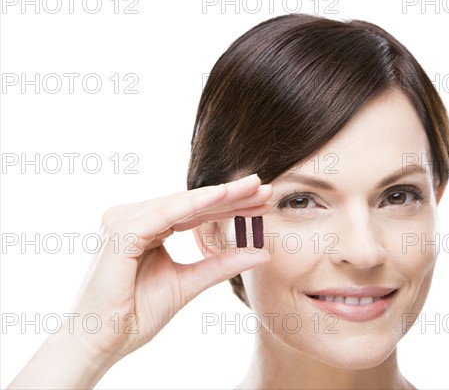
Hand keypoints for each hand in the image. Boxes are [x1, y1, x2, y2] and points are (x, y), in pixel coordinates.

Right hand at [71, 173, 271, 362]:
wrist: (101, 342)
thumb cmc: (135, 315)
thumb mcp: (188, 283)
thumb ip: (221, 265)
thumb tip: (262, 252)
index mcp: (147, 229)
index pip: (195, 213)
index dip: (230, 208)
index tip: (262, 204)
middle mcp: (133, 218)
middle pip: (191, 203)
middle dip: (231, 196)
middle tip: (266, 189)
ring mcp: (124, 221)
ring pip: (182, 203)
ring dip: (220, 195)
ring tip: (253, 189)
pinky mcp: (121, 231)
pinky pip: (165, 214)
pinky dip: (194, 203)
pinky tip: (222, 196)